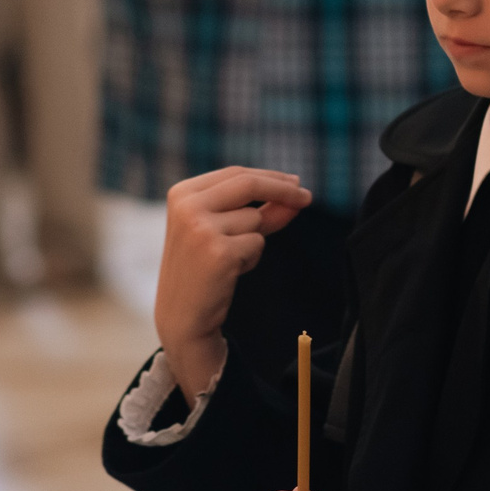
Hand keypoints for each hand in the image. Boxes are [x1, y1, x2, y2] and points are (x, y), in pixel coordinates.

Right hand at [153, 166, 311, 397]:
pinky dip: (252, 258)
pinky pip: (257, 243)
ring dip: (255, 239)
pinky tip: (229, 272)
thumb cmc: (204, 270)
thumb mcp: (225, 230)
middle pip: (248, 184)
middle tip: (307, 198)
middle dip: (283, 190)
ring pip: (255, 218)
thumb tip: (297, 193)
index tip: (295, 183)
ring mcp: (201, 229)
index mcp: (182, 194)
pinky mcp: (219, 252)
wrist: (181, 317)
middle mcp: (187, 206)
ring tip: (229, 260)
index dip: (270, 177)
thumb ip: (259, 210)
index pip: (235, 173)